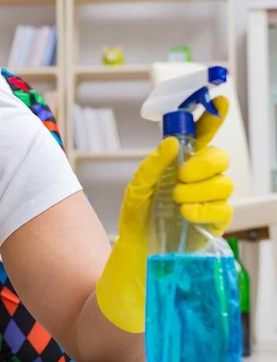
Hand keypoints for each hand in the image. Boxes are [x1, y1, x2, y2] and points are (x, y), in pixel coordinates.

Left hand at [96, 96, 232, 333]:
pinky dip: (204, 207)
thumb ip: (152, 166)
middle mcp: (196, 183)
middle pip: (220, 158)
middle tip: (181, 176)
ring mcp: (207, 203)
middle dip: (203, 163)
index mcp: (177, 169)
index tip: (219, 100)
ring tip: (177, 200)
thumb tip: (171, 143)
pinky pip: (223, 208)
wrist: (136, 261)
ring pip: (225, 182)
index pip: (200, 139)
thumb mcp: (136, 191)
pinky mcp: (214, 225)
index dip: (211, 119)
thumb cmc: (136, 224)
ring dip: (200, 188)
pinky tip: (186, 213)